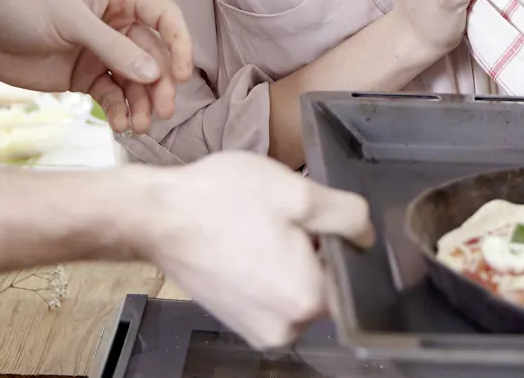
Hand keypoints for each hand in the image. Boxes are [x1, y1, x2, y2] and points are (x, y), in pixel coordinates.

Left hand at [0, 0, 194, 135]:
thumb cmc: (23, 6)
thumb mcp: (71, 21)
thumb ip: (113, 48)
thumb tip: (153, 74)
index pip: (164, 17)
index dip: (179, 44)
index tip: (181, 75)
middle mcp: (117, 23)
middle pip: (154, 56)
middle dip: (159, 85)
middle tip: (161, 112)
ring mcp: (101, 52)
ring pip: (136, 81)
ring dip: (142, 104)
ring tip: (138, 126)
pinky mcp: (84, 77)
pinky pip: (112, 95)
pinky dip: (119, 111)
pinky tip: (119, 125)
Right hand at [136, 152, 373, 348]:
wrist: (158, 217)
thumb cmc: (221, 201)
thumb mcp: (298, 192)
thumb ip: (347, 215)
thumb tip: (365, 234)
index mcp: (307, 300)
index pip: (352, 275)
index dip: (338, 242)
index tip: (314, 220)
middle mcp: (286, 328)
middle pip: (324, 284)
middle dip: (312, 250)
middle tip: (282, 219)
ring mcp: (258, 330)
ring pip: (296, 289)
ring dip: (289, 259)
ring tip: (259, 229)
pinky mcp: (239, 322)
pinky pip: (272, 296)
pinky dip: (267, 270)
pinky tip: (246, 243)